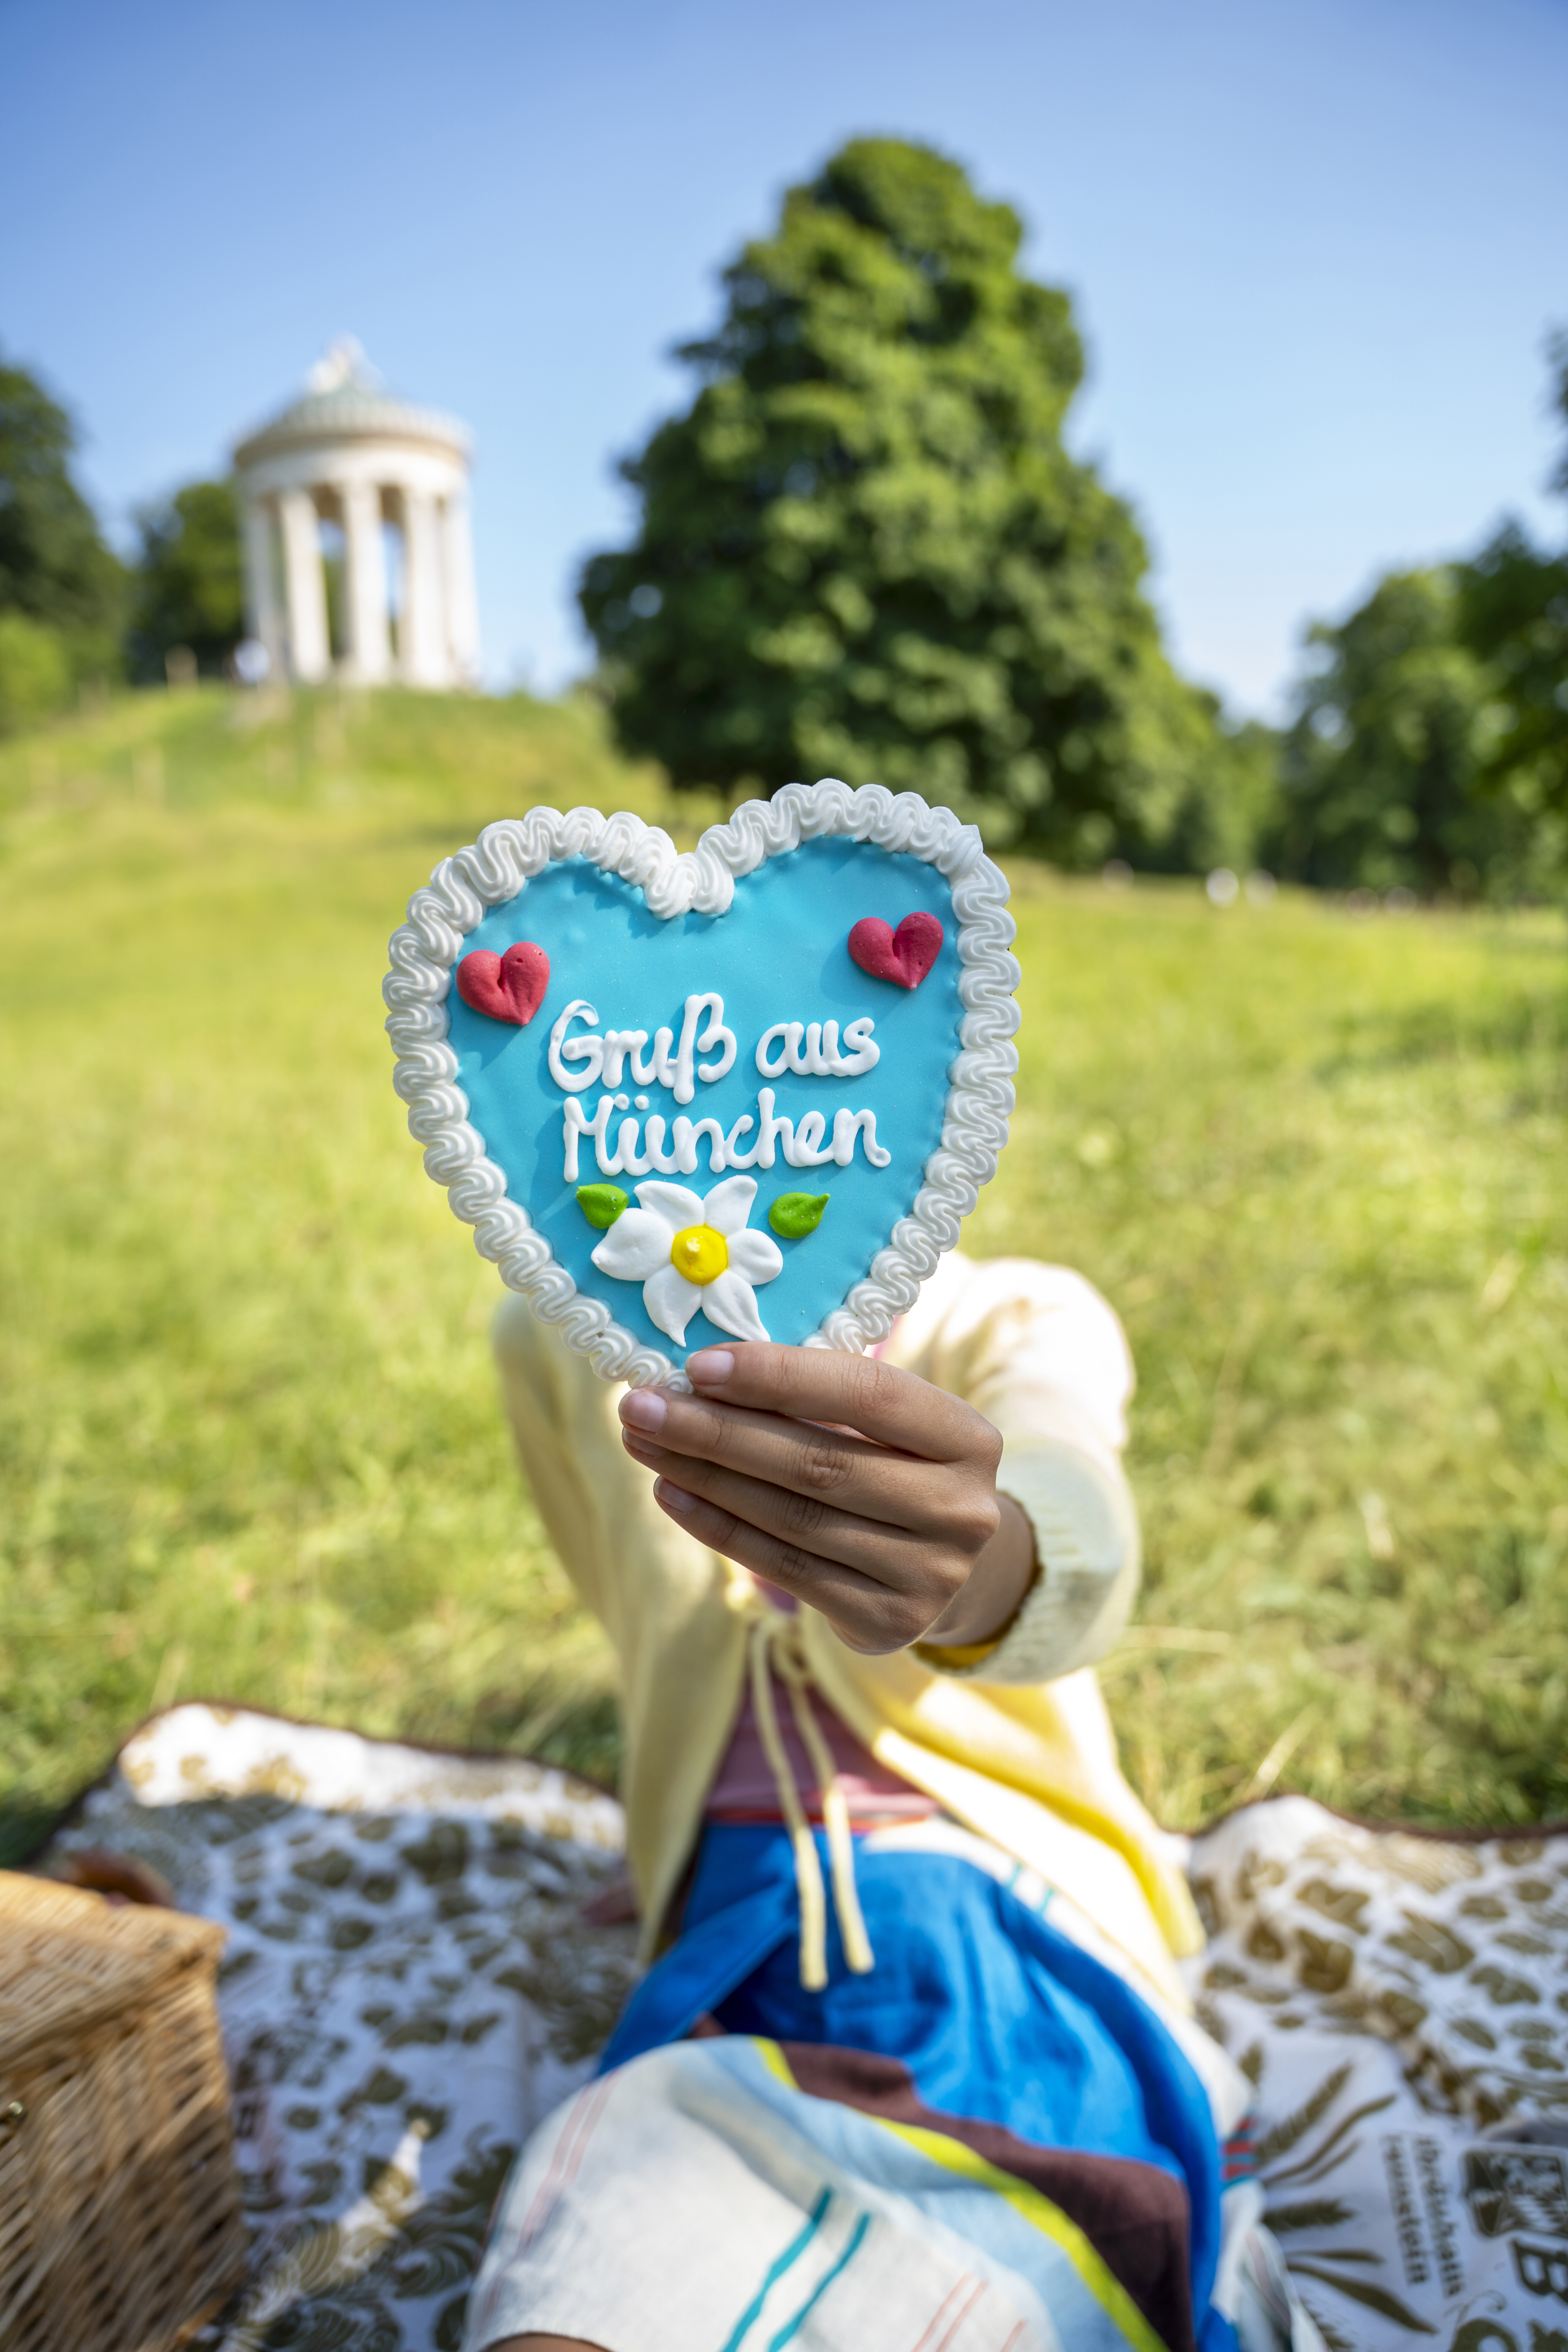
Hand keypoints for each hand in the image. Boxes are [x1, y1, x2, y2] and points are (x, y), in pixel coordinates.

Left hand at [617, 1343, 1035, 1655]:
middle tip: (642, 1406)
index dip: (780, 1376)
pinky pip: (784, 1568)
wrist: (949, 1566)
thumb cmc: (894, 1466)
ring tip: (644, 1444)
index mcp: (968, 1438)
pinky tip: (672, 1494)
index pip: (869, 1393)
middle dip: (717, 1430)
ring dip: (704, 1477)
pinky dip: (719, 1528)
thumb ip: (816, 1398)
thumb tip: (700, 1376)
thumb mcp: (882, 1426)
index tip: (699, 1365)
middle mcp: (960, 1509)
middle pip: (818, 1462)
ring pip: (792, 1518)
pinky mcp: (887, 1621)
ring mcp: (928, 1574)